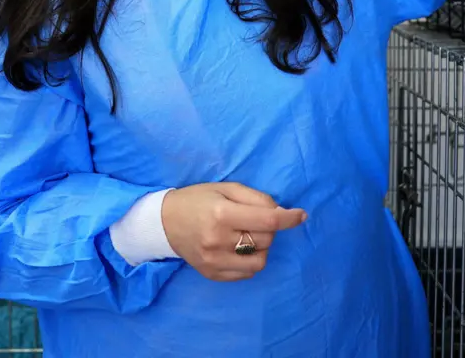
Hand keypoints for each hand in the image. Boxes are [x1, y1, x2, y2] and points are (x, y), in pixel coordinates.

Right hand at [160, 182, 307, 281]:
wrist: (164, 222)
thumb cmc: (198, 199)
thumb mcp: (226, 188)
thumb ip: (256, 198)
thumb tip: (282, 213)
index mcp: (221, 215)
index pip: (267, 221)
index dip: (289, 218)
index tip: (301, 215)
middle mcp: (218, 241)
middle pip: (265, 240)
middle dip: (268, 229)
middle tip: (254, 220)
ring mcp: (214, 262)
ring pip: (260, 262)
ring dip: (261, 248)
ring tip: (247, 236)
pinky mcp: (212, 275)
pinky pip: (246, 273)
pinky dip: (249, 261)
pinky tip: (238, 249)